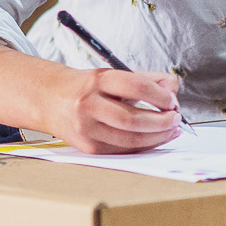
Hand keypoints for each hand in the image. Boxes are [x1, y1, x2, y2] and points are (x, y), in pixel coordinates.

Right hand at [51, 68, 181, 153]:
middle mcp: (88, 104)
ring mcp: (86, 128)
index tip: (172, 100)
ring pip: (130, 139)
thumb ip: (146, 79)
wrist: (50, 100)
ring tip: (171, 130)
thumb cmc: (86, 87)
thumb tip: (173, 89)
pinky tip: (155, 139)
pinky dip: (144, 146)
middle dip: (162, 121)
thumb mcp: (112, 74)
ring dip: (157, 137)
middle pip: (133, 119)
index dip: (160, 96)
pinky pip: (123, 150)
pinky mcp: (88, 147)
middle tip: (176, 118)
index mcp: (97, 81)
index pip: (136, 86)